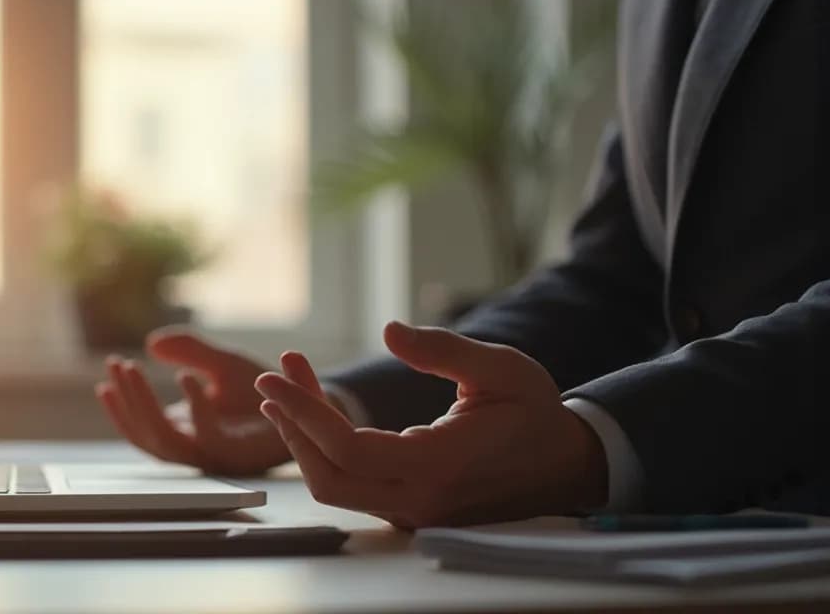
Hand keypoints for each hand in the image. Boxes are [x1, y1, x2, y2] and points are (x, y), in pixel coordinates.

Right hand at [93, 328, 292, 475]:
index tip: (110, 371)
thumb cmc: (265, 390)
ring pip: (166, 441)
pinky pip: (208, 438)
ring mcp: (215, 454)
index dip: (122, 403)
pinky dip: (194, 408)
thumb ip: (189, 350)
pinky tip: (187, 376)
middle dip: (127, 400)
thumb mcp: (222, 362)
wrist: (309, 405)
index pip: (142, 425)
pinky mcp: (239, 455)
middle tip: (117, 366)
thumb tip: (152, 343)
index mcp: (187, 430)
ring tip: (135, 369)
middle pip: (147, 435)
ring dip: (145, 407)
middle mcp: (196, 446)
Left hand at [254, 321, 607, 527]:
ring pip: (335, 486)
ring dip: (304, 437)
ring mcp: (413, 511)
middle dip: (293, 425)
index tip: (275, 377)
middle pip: (328, 476)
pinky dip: (325, 449)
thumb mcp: (501, 369)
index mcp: (441, 466)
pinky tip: (316, 411)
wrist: (566, 464)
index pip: (349, 450)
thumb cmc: (534, 412)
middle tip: (274, 379)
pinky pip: (352, 486)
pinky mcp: (408, 509)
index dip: (304, 414)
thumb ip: (444, 350)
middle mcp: (421, 499)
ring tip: (289, 388)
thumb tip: (390, 329)